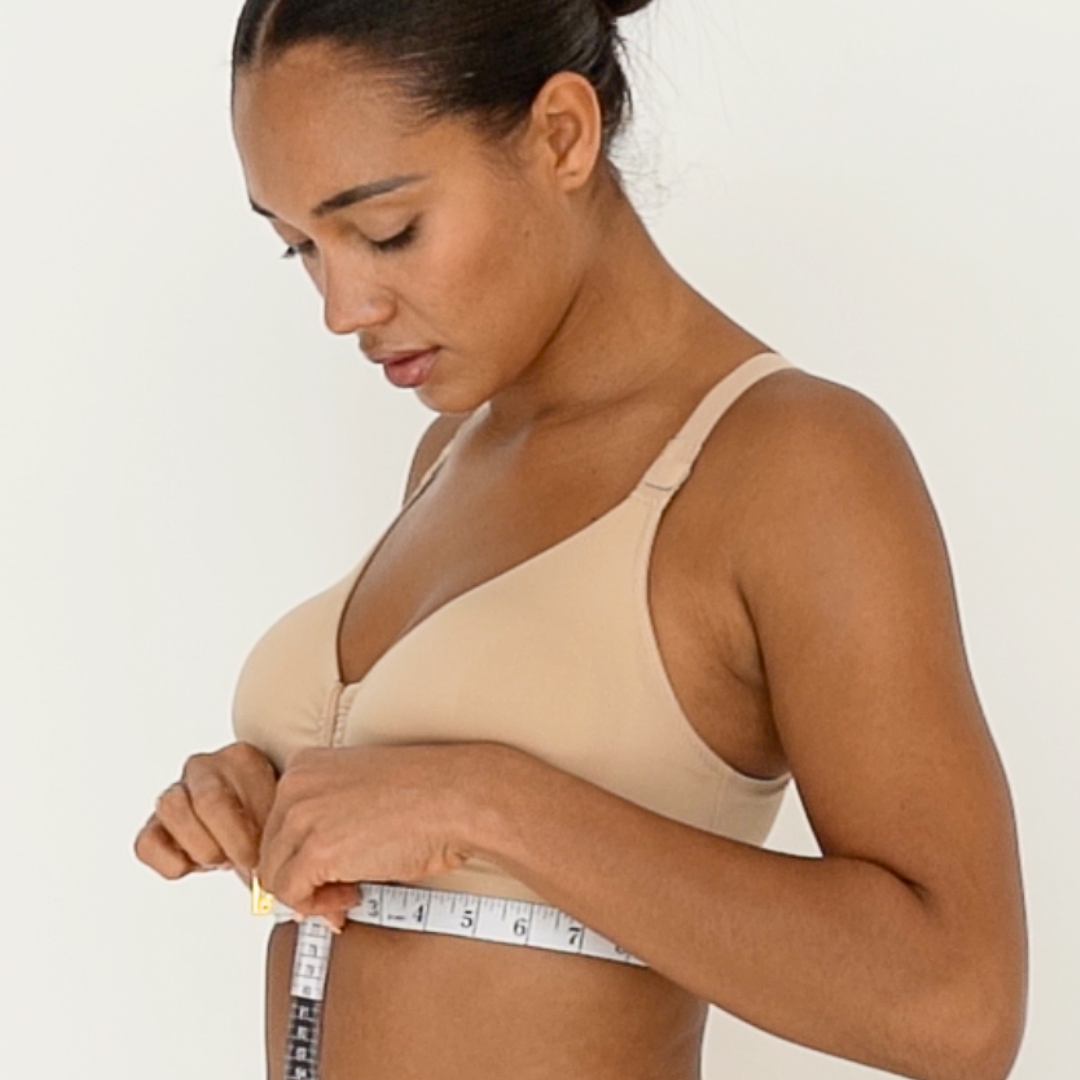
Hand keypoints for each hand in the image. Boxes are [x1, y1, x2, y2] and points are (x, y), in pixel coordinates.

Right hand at [134, 741, 277, 886]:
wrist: (253, 833)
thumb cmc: (269, 822)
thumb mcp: (282, 816)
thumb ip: (281, 822)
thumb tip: (277, 854)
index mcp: (242, 758)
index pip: (247, 782)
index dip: (251, 830)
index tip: (265, 852)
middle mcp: (204, 767)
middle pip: (209, 799)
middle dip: (231, 841)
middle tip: (247, 860)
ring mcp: (176, 793)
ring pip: (173, 810)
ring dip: (202, 847)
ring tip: (222, 860)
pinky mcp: (154, 825)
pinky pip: (147, 844)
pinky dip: (170, 862)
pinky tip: (194, 865)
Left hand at [257, 743, 482, 927]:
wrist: (458, 797)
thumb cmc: (426, 795)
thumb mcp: (360, 793)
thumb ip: (326, 818)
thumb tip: (304, 869)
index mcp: (306, 764)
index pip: (276, 825)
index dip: (300, 856)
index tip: (329, 870)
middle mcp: (296, 785)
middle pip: (270, 852)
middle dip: (304, 880)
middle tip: (342, 892)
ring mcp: (302, 815)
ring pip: (274, 877)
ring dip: (310, 896)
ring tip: (349, 894)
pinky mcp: (316, 850)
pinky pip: (291, 895)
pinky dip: (317, 907)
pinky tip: (351, 897)